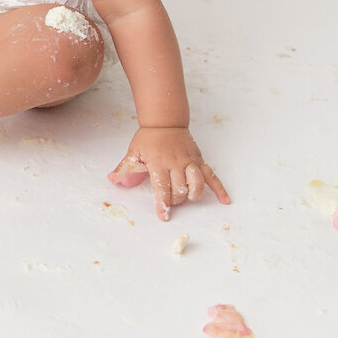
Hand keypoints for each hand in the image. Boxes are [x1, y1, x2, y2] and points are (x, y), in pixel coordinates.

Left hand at [107, 126, 230, 220]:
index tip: (164, 216)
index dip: (163, 203)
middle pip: (179, 189)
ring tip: (188, 198)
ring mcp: (190, 162)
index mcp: (158, 163)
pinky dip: (219, 188)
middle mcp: (176, 163)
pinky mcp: (200, 160)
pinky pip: (212, 176)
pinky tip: (225, 200)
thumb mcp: (134, 151)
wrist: (165, 121)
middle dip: (175, 200)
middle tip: (170, 202)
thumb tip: (112, 179)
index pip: (162, 187)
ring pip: (196, 183)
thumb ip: (125, 167)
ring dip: (193, 195)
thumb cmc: (149, 138)